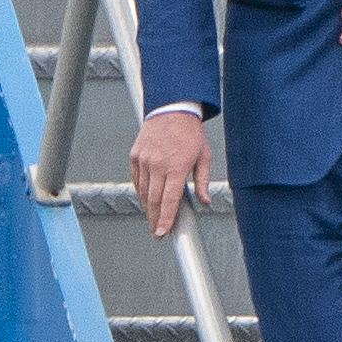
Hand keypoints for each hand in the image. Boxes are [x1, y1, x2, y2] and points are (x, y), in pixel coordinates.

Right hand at [127, 111, 212, 237]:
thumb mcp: (204, 156)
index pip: (169, 200)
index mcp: (176, 166)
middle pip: (153, 200)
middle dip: (155, 219)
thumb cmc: (190, 132)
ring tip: (153, 218)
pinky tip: (145, 199)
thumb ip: (202, 181)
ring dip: (147, 207)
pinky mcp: (135, 155)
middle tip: (157, 233)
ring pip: (143, 191)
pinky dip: (140, 191)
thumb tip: (205, 202)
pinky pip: (136, 179)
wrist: (172, 109)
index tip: (163, 232)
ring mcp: (144, 159)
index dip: (165, 219)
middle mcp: (158, 164)